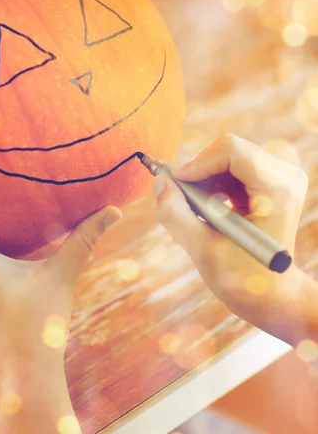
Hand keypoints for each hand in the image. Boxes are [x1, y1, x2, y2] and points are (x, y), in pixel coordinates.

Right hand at [153, 134, 310, 343]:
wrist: (273, 294)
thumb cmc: (245, 280)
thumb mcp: (203, 251)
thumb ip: (176, 215)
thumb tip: (160, 182)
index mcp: (276, 191)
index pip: (233, 150)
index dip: (199, 162)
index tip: (176, 183)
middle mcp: (284, 177)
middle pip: (229, 150)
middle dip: (199, 172)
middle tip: (181, 200)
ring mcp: (279, 177)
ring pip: (226, 156)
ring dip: (203, 179)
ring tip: (195, 211)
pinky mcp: (270, 181)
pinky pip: (231, 166)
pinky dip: (211, 183)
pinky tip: (207, 209)